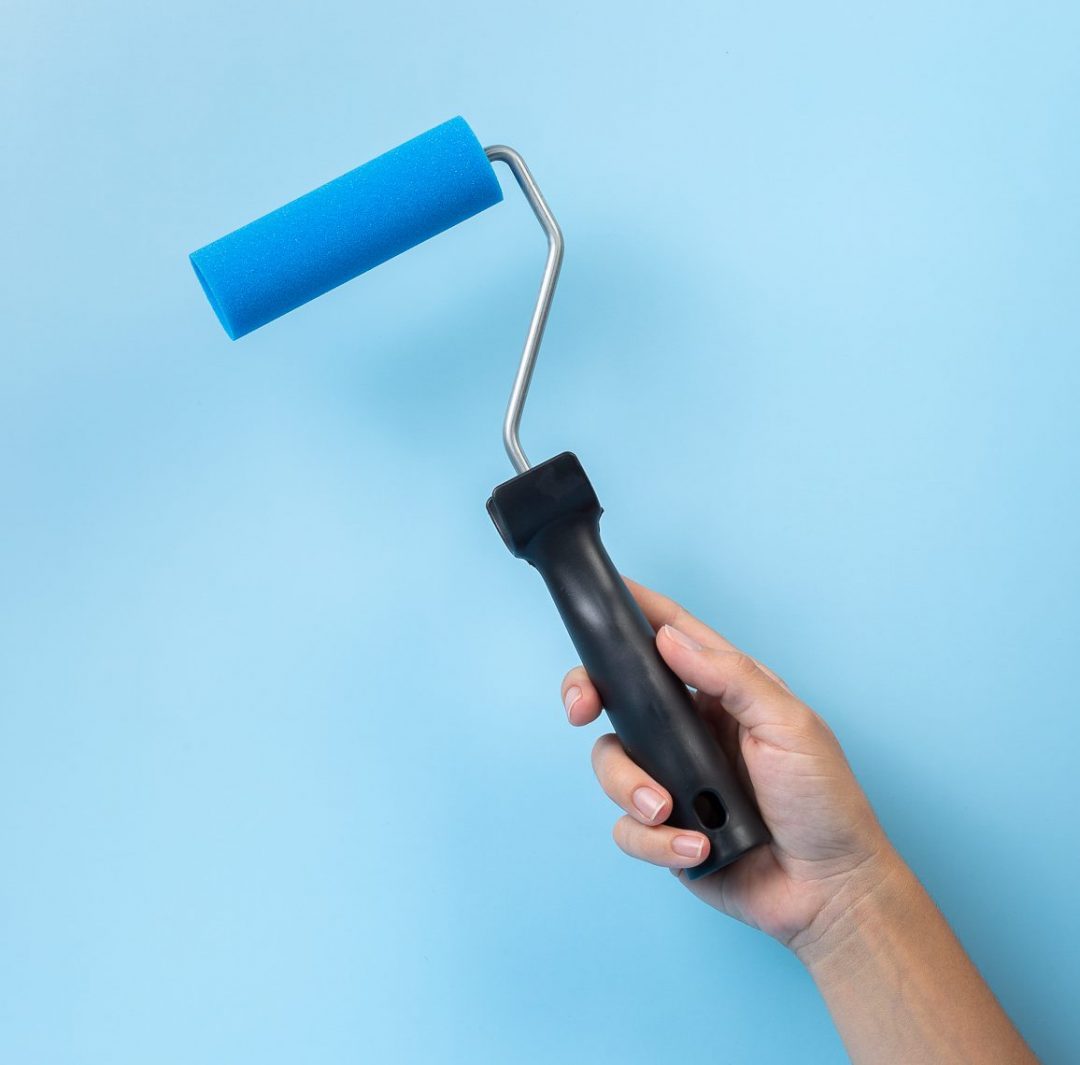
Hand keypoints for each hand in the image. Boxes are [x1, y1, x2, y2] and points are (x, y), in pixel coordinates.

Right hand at [560, 578, 896, 955]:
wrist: (829, 890)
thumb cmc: (823, 801)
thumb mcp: (789, 725)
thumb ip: (730, 676)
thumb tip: (668, 638)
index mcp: (722, 692)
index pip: (669, 638)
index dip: (632, 612)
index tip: (598, 596)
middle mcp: (689, 730)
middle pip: (616, 696)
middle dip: (587, 694)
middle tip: (581, 707)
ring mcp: (674, 779)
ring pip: (611, 763)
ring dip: (629, 787)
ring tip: (667, 810)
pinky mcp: (665, 830)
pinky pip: (628, 827)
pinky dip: (656, 841)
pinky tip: (697, 849)